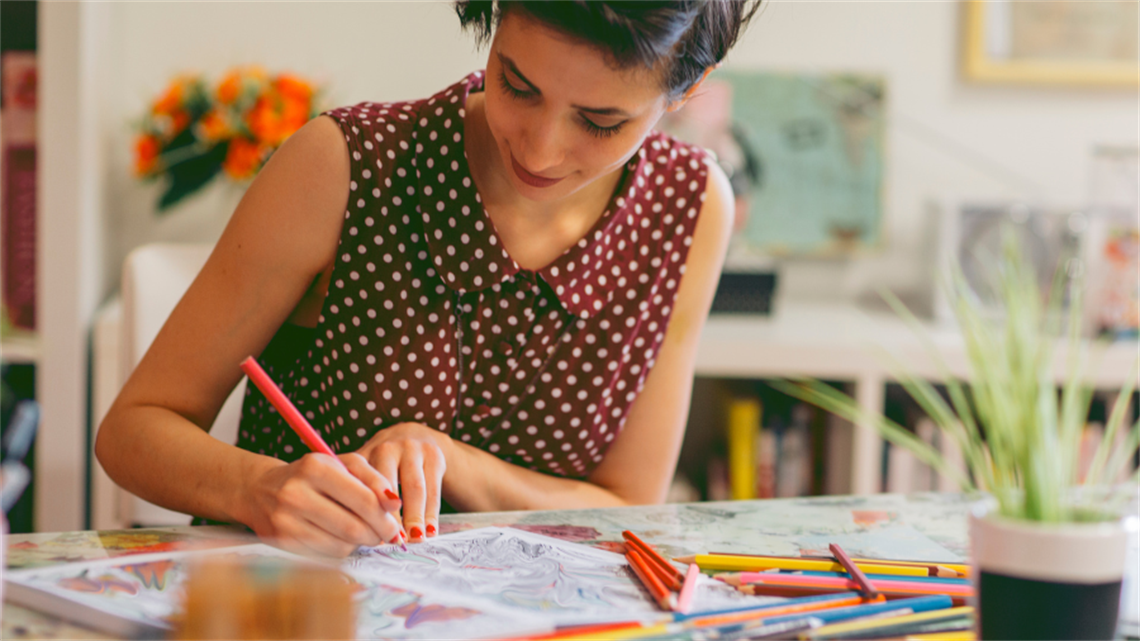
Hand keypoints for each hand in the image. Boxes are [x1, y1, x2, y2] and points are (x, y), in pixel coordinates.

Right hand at [242, 452, 404, 556]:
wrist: (261, 489)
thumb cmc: (312, 475)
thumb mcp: (342, 464)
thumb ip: (373, 478)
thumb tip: (395, 503)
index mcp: (316, 467)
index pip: (364, 499)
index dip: (385, 517)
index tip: (395, 525)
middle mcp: (296, 493)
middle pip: (354, 526)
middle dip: (377, 535)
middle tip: (386, 536)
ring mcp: (285, 520)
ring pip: (341, 544)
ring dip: (361, 544)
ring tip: (365, 535)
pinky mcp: (281, 541)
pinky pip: (325, 554)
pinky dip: (341, 549)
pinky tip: (342, 539)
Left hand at [355, 422, 449, 541]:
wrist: (414, 436)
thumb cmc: (380, 465)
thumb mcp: (362, 474)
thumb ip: (354, 497)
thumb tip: (349, 534)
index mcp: (362, 455)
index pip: (361, 487)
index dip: (366, 512)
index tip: (369, 537)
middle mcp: (386, 448)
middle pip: (388, 486)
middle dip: (392, 518)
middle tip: (394, 542)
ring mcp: (412, 449)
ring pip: (415, 488)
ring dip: (415, 517)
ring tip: (415, 540)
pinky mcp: (434, 456)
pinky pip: (433, 488)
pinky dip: (432, 513)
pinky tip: (430, 531)